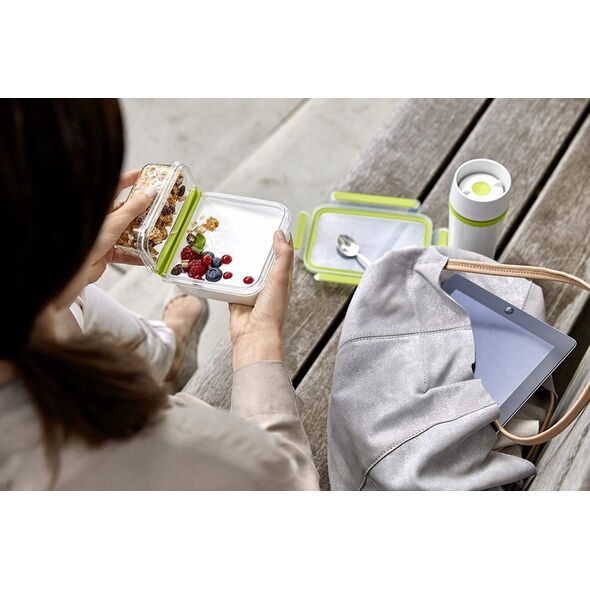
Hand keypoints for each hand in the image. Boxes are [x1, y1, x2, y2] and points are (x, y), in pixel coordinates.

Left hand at [86, 170, 156, 283]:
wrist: (75, 268)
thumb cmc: (89, 240)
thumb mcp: (116, 220)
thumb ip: (135, 207)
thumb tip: (150, 192)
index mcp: (102, 206)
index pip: (117, 187)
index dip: (131, 179)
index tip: (145, 174)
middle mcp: (105, 220)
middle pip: (128, 212)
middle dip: (144, 212)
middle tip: (160, 208)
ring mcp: (106, 236)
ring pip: (129, 233)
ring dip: (142, 236)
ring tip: (157, 234)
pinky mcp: (108, 252)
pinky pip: (126, 252)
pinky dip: (136, 255)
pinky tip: (146, 257)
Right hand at [229, 230, 292, 369]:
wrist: (254, 336)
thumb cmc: (272, 312)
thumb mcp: (281, 279)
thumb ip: (282, 256)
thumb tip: (281, 234)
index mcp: (282, 278)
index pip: (281, 254)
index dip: (278, 239)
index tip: (271, 223)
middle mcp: (267, 283)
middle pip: (259, 260)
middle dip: (253, 247)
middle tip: (244, 229)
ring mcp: (251, 290)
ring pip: (243, 269)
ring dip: (237, 260)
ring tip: (228, 243)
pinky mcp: (236, 297)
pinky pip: (228, 282)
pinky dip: (223, 276)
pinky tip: (217, 265)